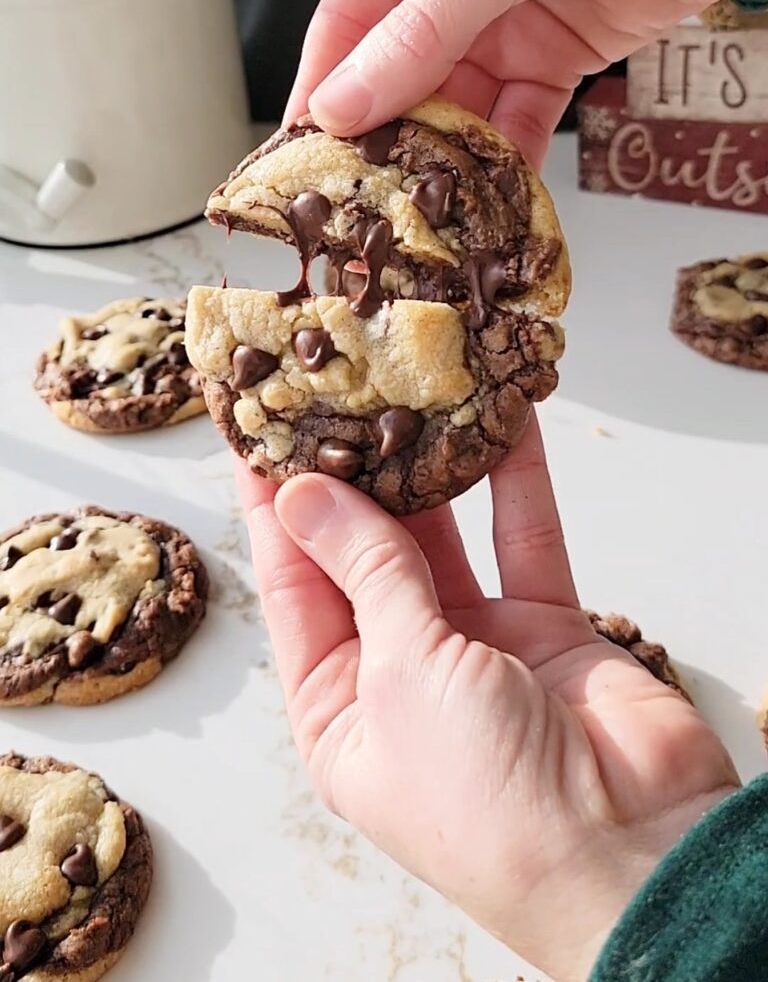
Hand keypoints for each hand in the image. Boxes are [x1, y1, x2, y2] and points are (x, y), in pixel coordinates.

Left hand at [240, 421, 738, 981]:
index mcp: (337, 708)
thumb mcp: (400, 675)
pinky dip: (516, 481)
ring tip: (408, 388)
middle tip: (337, 387)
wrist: (630, 855)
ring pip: (443, 536)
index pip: (292, 585)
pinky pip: (524, 538)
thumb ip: (365, 572)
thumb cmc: (489, 802)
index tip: (260, 427)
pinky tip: (504, 420)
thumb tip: (305, 494)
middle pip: (364, 552)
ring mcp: (474, 647)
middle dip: (352, 472)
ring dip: (430, 467)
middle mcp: (399, 674)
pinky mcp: (544, 627)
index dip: (275, 505)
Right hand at [286, 0, 736, 168]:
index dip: (323, 83)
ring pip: (456, 101)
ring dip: (444, 150)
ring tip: (424, 204)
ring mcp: (501, 20)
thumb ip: (421, 35)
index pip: (347, 16)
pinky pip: (517, 116)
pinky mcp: (554, 56)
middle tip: (362, 192)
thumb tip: (344, 103)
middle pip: (398, 70)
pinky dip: (506, 153)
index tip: (301, 147)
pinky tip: (491, 191)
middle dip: (385, 129)